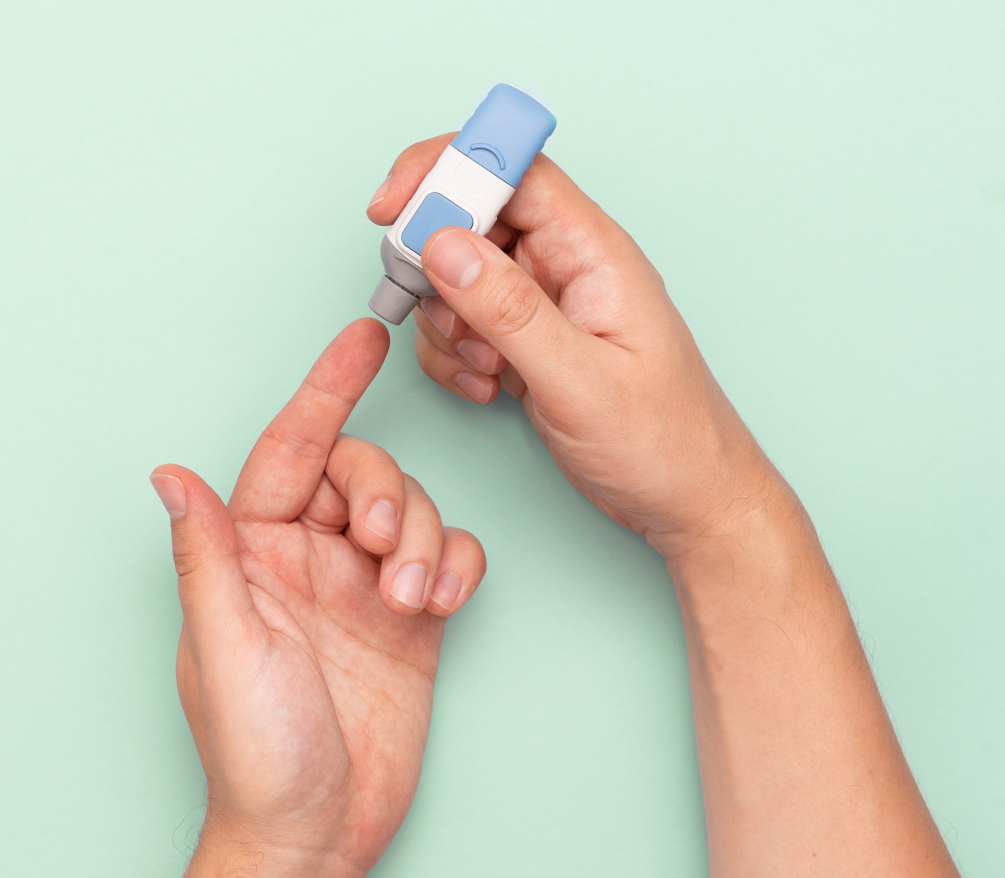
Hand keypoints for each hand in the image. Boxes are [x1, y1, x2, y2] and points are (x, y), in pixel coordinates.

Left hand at [149, 319, 485, 877]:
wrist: (315, 833)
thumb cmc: (253, 752)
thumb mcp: (224, 644)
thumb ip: (207, 554)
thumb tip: (170, 474)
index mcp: (248, 552)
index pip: (288, 449)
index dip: (324, 390)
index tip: (361, 337)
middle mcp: (303, 559)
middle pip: (361, 472)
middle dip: (388, 491)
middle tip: (388, 548)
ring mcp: (360, 588)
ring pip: (411, 510)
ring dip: (427, 537)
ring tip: (414, 597)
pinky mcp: (409, 623)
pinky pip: (451, 557)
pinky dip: (460, 565)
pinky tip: (444, 601)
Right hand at [369, 136, 782, 552]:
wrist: (689, 501)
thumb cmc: (663, 441)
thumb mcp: (579, 379)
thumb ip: (508, 310)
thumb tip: (443, 245)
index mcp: (592, 251)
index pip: (513, 171)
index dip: (447, 171)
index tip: (393, 207)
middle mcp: (566, 265)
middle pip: (471, 219)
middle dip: (433, 265)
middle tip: (431, 311)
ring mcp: (543, 303)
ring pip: (455, 276)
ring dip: (446, 323)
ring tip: (484, 368)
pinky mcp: (525, 340)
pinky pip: (462, 322)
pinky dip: (453, 354)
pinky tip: (486, 388)